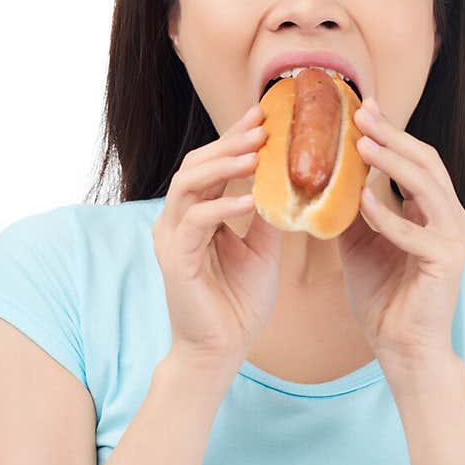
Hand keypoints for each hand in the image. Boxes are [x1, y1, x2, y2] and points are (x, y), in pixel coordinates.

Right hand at [151, 103, 283, 369]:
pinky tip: (251, 199)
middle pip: (197, 164)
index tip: (265, 114)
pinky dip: (224, 206)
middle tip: (263, 123)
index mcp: (197, 214)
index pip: (214, 164)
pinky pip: (196, 221)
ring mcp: (171, 237)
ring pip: (189, 183)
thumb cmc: (239, 303)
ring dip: (224, 164)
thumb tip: (292, 181)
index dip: (236, 138)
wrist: (222, 350)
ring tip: (256, 152)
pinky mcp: (174, 260)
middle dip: (230, 141)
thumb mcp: (263, 250)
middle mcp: (177, 220)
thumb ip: (268, 215)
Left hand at [336, 96, 464, 376]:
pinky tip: (361, 200)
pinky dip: (387, 216)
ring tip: (360, 143)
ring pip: (427, 186)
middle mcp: (450, 217)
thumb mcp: (357, 243)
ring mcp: (453, 238)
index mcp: (433, 209)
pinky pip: (415, 232)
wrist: (401, 348)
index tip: (360, 107)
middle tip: (360, 112)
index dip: (389, 131)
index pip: (415, 158)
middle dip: (392, 134)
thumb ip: (348, 208)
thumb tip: (319, 174)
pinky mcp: (447, 262)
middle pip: (425, 161)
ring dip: (392, 162)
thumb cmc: (382, 296)